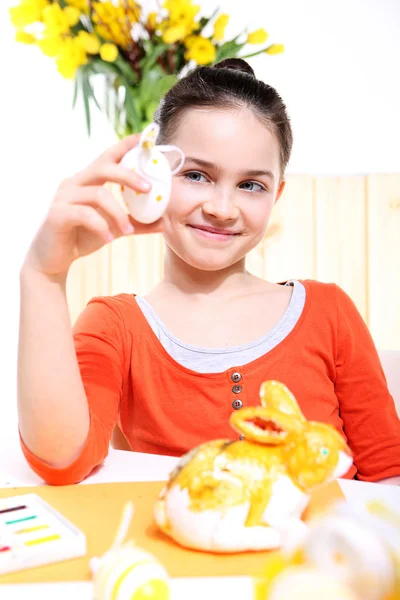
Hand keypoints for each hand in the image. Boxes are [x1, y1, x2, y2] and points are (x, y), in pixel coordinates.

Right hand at [23, 134, 163, 279]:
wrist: (53, 259)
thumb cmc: (82, 237)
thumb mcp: (114, 228)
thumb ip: (136, 224)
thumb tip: (163, 222)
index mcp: (88, 181)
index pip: (108, 156)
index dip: (125, 145)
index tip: (145, 137)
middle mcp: (74, 183)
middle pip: (103, 167)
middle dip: (129, 175)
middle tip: (149, 188)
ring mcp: (64, 197)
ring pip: (98, 194)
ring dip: (118, 213)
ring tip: (127, 231)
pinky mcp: (57, 214)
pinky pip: (85, 214)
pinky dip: (101, 226)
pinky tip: (109, 238)